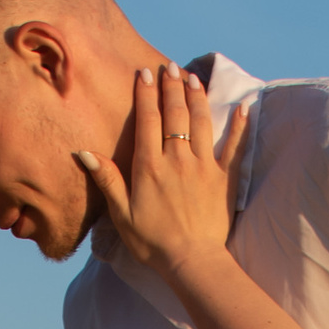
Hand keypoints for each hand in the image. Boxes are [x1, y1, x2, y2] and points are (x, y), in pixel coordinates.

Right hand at [74, 63, 241, 277]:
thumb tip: (84, 152)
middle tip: (169, 67)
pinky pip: (234, 147)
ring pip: (201, 121)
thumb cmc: (153, 242)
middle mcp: (177, 159)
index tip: (145, 73)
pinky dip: (239, 127)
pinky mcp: (223, 179)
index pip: (148, 119)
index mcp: (150, 166)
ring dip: (197, 96)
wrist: (191, 261)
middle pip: (175, 113)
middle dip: (170, 86)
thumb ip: (107, 179)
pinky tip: (243, 108)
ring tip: (192, 78)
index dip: (146, 94)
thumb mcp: (122, 213)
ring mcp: (203, 166)